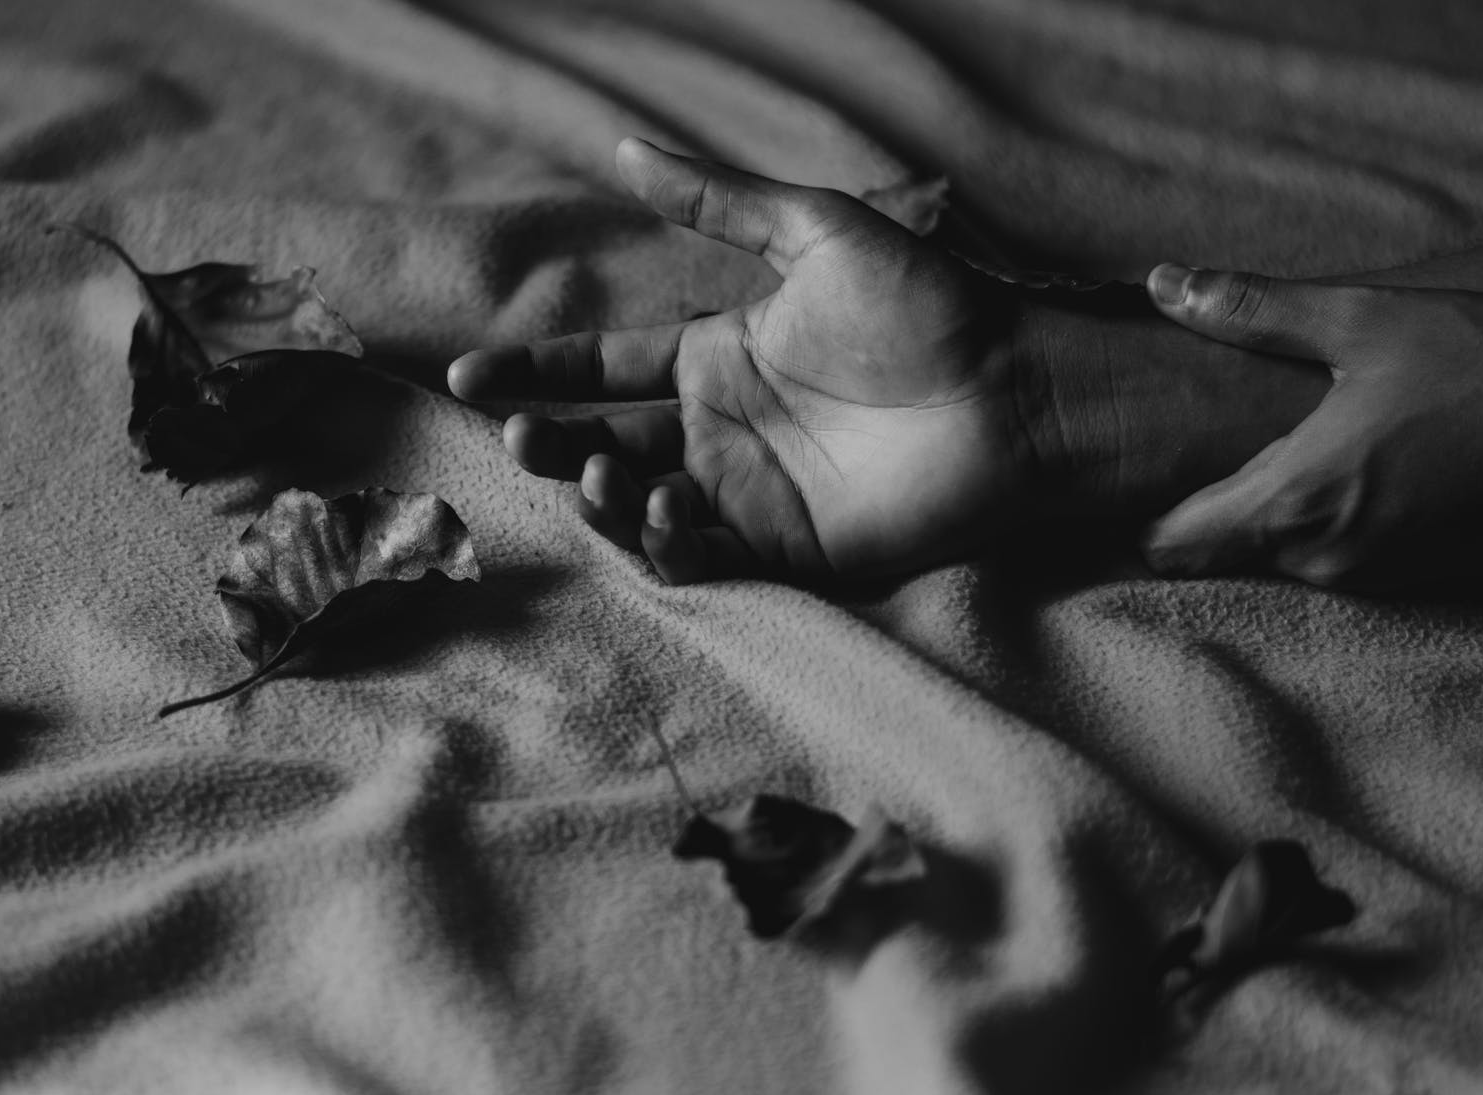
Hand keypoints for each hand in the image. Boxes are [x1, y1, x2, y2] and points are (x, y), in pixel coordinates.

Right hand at [446, 138, 1034, 583]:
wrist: (1014, 389)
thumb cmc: (929, 305)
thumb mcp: (813, 233)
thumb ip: (717, 203)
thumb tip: (621, 150)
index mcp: (717, 357)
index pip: (602, 368)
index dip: (535, 373)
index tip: (469, 375)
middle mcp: (719, 429)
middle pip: (604, 442)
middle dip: (550, 442)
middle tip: (517, 432)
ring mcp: (747, 494)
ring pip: (638, 505)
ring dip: (600, 492)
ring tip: (595, 469)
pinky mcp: (784, 551)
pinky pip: (700, 556)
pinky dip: (666, 540)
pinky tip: (661, 505)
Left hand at [1141, 265, 1482, 590]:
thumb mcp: (1368, 321)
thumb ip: (1255, 310)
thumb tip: (1165, 285)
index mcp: (1291, 502)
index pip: (1167, 546)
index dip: (1144, 512)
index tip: (1143, 472)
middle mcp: (1317, 559)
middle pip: (1215, 554)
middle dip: (1204, 507)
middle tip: (1206, 450)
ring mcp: (1367, 580)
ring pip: (1276, 556)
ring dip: (1274, 513)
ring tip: (1296, 447)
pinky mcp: (1412, 584)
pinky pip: (1335, 561)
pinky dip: (1328, 523)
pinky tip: (1356, 470)